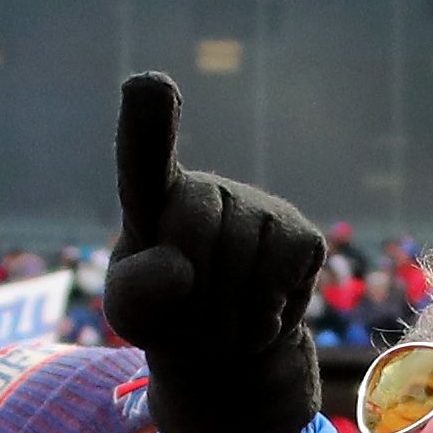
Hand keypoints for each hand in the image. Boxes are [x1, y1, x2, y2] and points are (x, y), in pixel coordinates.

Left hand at [103, 76, 324, 432]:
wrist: (227, 348)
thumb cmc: (168, 315)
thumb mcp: (131, 314)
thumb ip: (134, 293)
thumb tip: (179, 267)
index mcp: (154, 197)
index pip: (144, 153)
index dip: (146, 119)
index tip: (149, 84)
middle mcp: (207, 188)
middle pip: (192, 237)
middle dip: (189, 296)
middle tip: (193, 319)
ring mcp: (259, 206)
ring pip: (240, 267)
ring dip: (228, 319)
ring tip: (225, 320)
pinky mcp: (302, 236)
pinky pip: (279, 279)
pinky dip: (265, 316)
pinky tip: (260, 311)